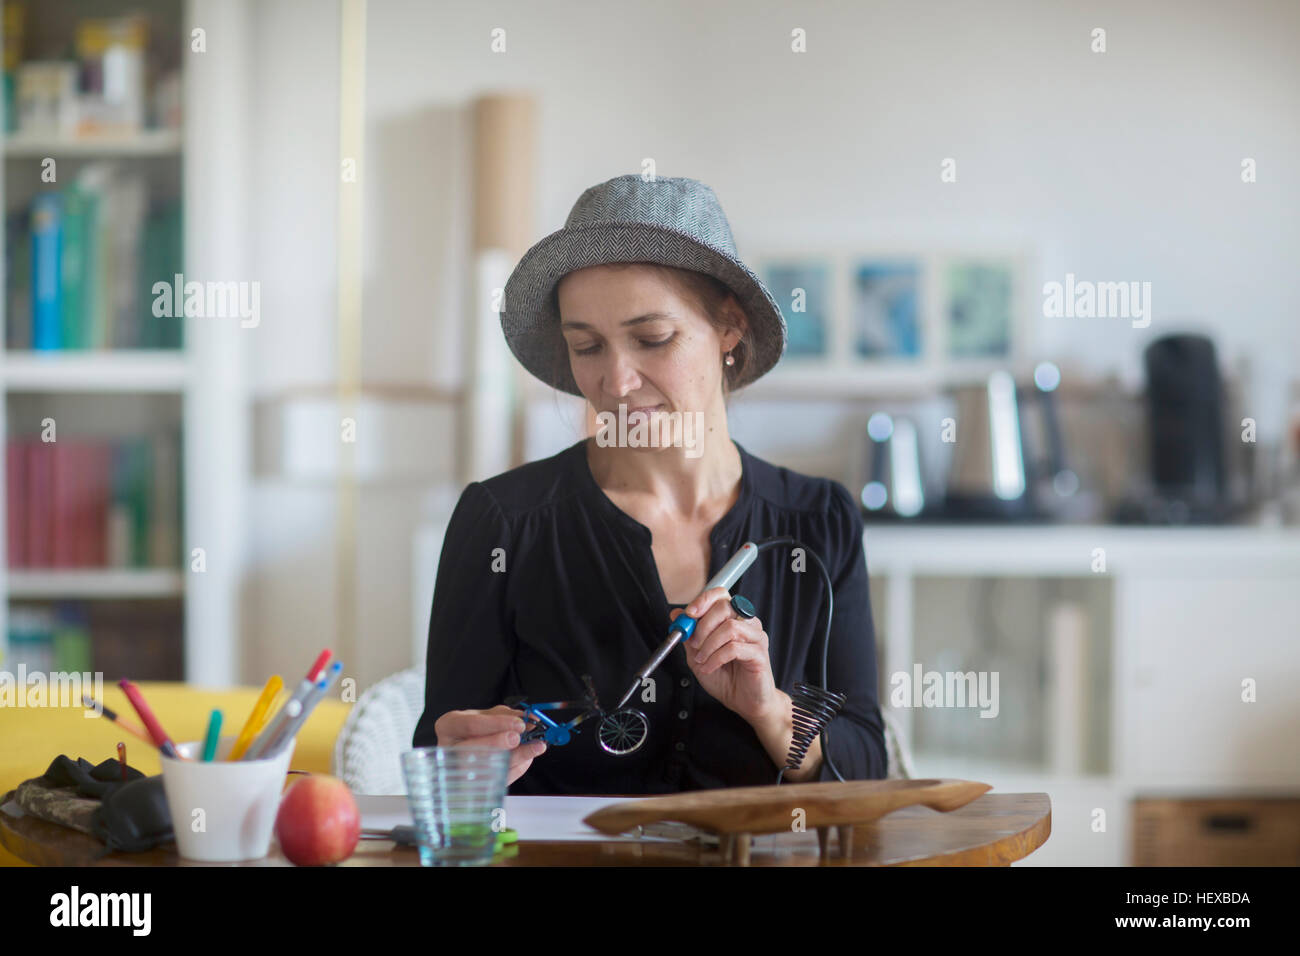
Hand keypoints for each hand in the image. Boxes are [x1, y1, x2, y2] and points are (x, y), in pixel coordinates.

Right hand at [433, 704, 546, 784]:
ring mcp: (458, 772)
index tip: (519, 723)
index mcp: (449, 726)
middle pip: (472, 750)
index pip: (470, 725)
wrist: (470, 746)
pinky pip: (497, 780)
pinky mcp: (474, 786)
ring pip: (486, 769)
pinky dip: (516, 769)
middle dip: (498, 744)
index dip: (495, 724)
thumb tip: (528, 720)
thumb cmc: (478, 728)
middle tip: (519, 738)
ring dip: (515, 757)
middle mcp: (449, 750)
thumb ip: (506, 715)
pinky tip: (527, 758)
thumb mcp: (488, 715)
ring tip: (535, 747)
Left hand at [672, 587, 778, 725]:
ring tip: (701, 659)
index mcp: (734, 618)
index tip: (689, 614)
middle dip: (703, 625)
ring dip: (709, 644)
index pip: (722, 595)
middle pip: (725, 607)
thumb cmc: (725, 677)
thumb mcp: (698, 654)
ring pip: (730, 627)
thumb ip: (689, 634)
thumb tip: (675, 614)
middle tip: (693, 643)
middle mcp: (748, 623)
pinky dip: (716, 658)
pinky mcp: (760, 654)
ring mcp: (756, 637)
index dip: (704, 600)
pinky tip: (709, 667)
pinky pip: (734, 648)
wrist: (743, 702)